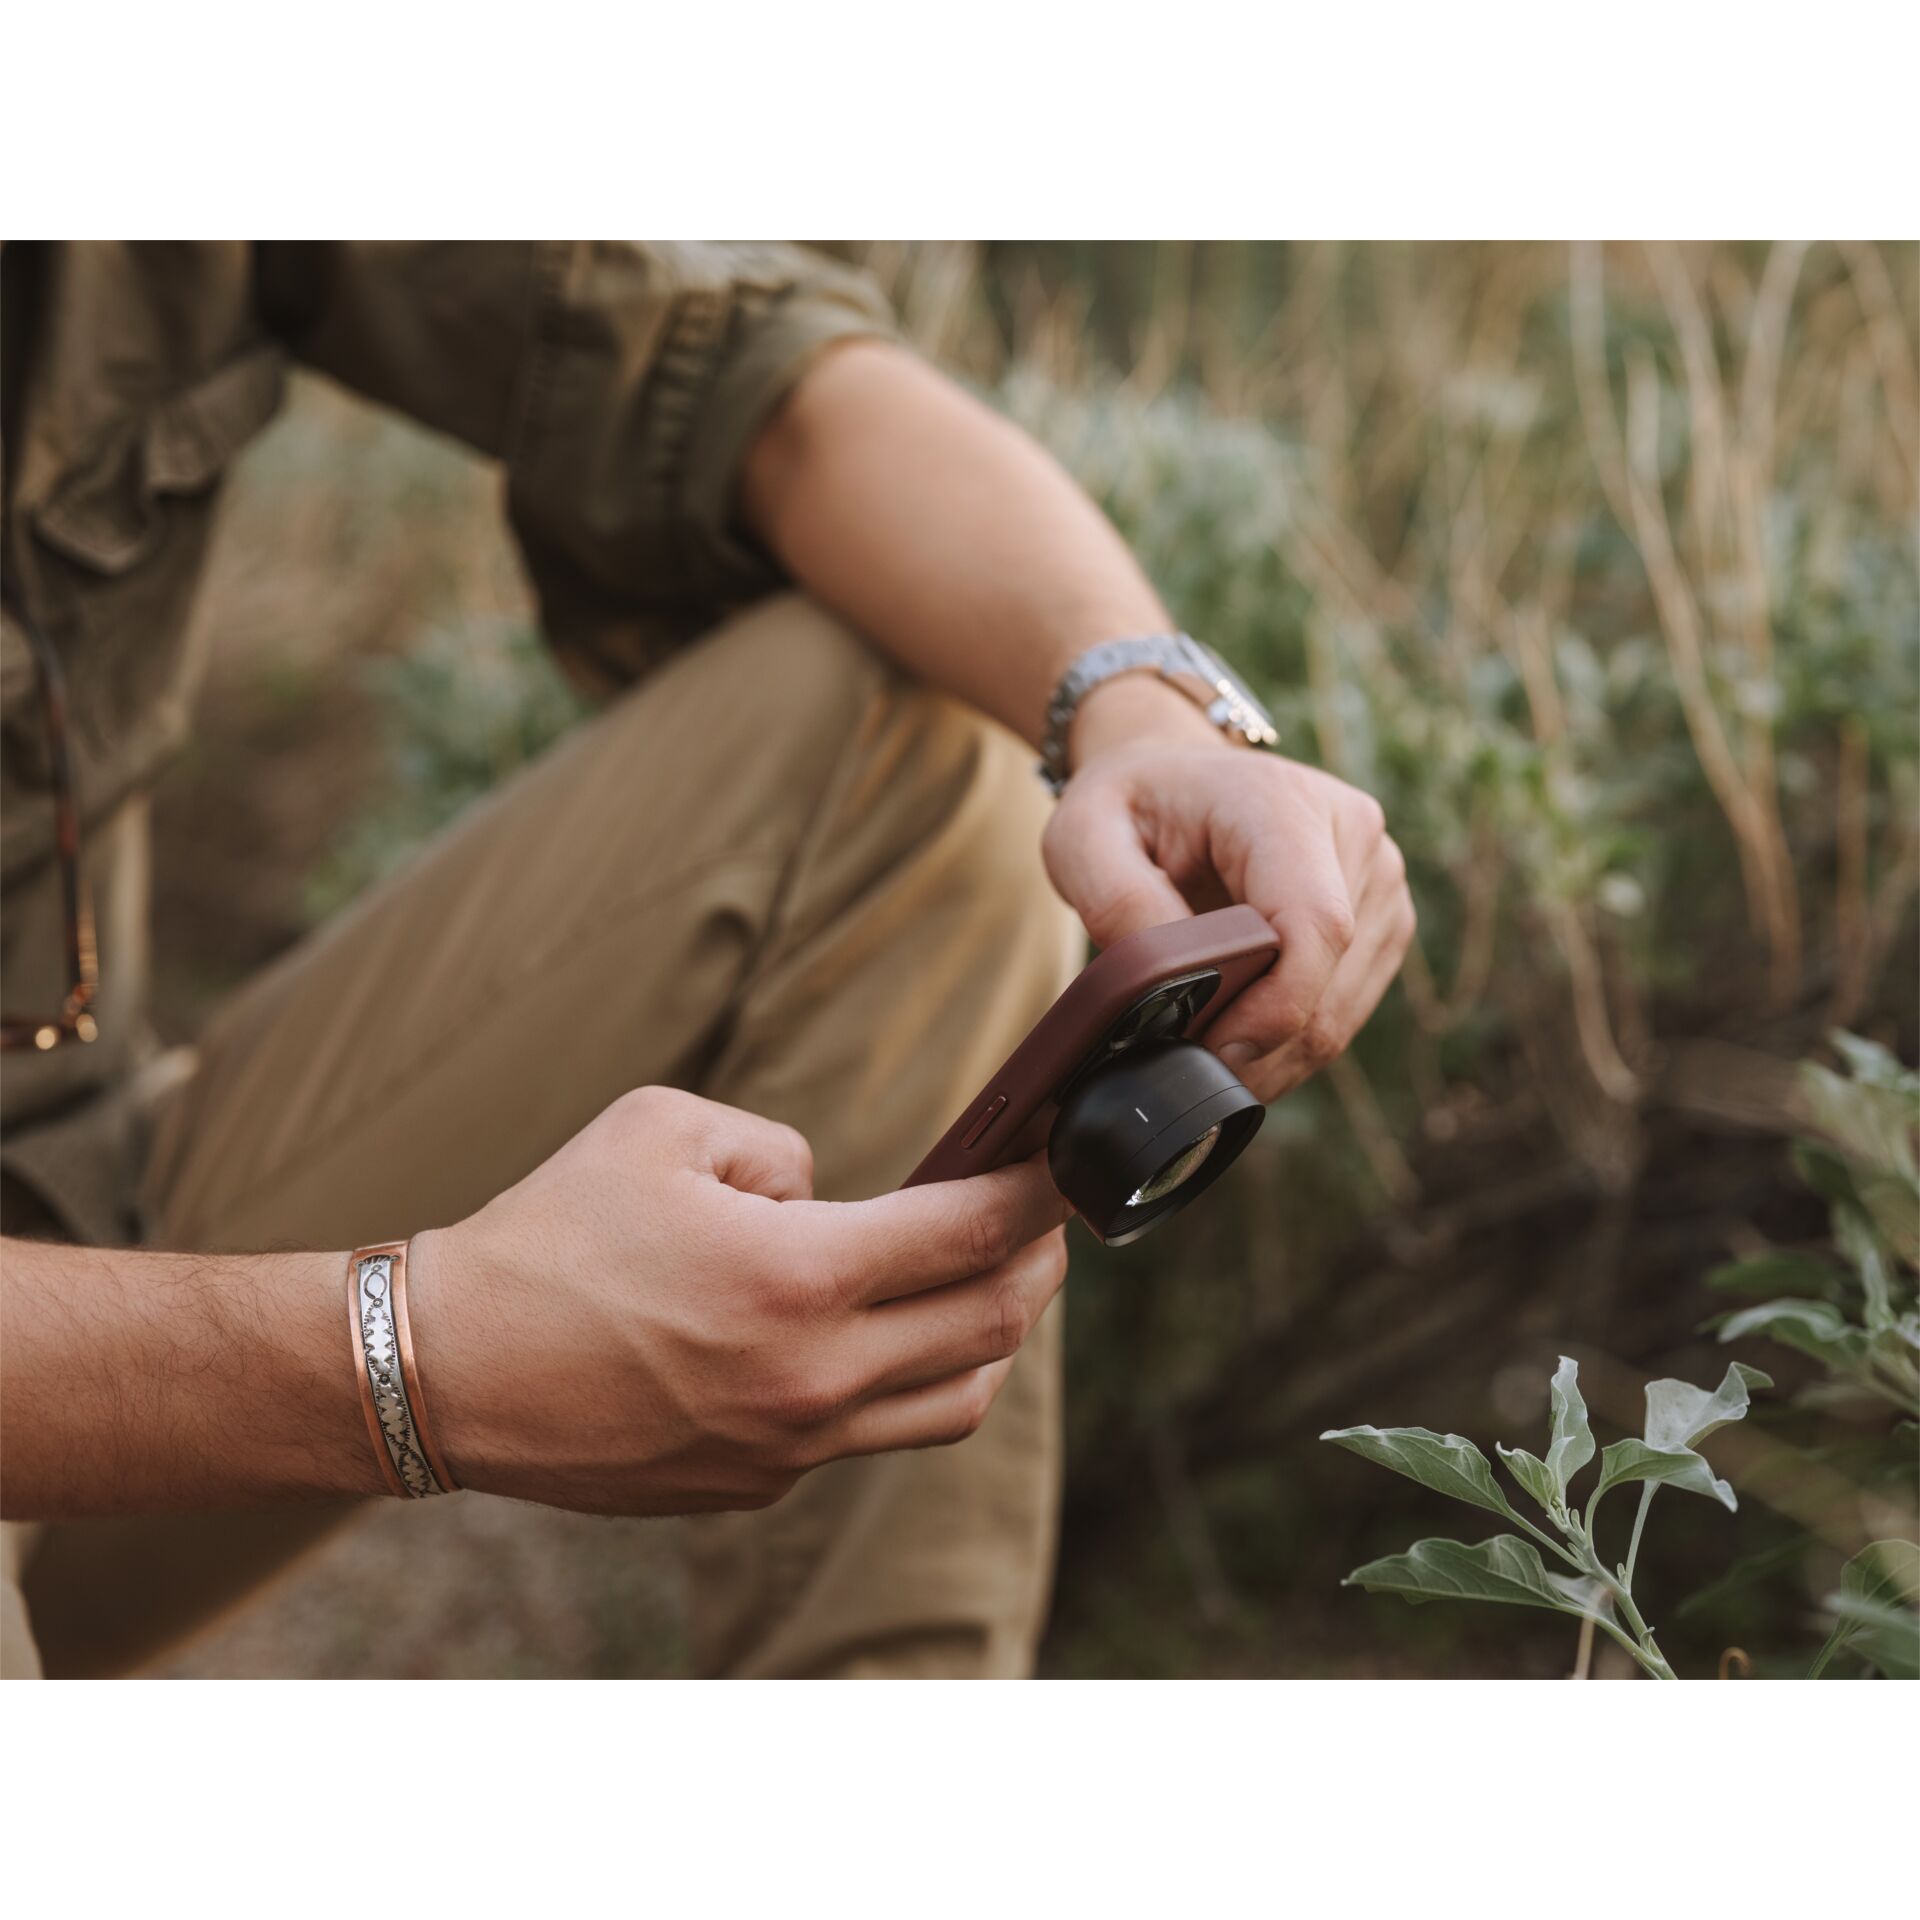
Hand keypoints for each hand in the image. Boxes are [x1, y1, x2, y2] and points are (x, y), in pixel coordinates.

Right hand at [408, 1088, 1069, 1516]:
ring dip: (991, 1339)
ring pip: (952, 1402)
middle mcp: (812, 1378)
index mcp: (798, 1279)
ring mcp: (789, 1448)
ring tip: (983, 1285)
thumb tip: (828, 1196)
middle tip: (1047, 1220)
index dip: (1040, 1193)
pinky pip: (868, 1437)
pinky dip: (900, 1384)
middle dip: (1040, 1264)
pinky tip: (876, 1339)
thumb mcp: (665, 1129)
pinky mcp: (755, 1486)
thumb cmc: (551, 1233)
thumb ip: (779, 1149)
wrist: (447, 1368)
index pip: (972, 1234)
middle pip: (991, 1327)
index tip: (1067, 1165)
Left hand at [1042, 677, 1414, 1101]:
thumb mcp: (1083, 840)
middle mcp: (1352, 834)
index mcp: (1283, 803)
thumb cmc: (1127, 806)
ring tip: (1206, 1053)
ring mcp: (1379, 877)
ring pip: (1344, 1007)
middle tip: (1187, 1068)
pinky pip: (1349, 1007)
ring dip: (1278, 1053)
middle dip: (1261, 1045)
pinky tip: (1240, 1035)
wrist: (1168, 777)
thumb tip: (1172, 990)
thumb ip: (1122, 908)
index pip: (1314, 925)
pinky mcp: (1382, 917)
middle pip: (1331, 979)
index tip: (1214, 1052)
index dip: (1275, 1008)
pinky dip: (1294, 1040)